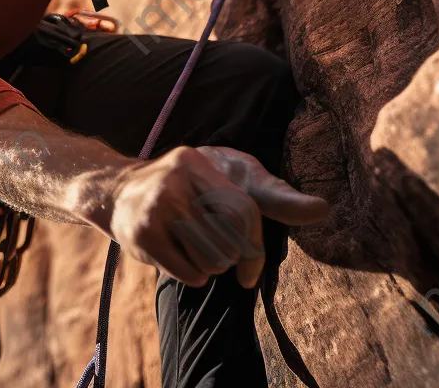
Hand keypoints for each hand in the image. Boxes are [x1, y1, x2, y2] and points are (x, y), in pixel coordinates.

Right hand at [107, 146, 328, 288]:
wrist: (115, 191)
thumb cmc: (186, 186)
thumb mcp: (227, 177)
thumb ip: (274, 195)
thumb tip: (323, 209)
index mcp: (198, 162)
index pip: (244, 209)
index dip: (255, 247)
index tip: (251, 273)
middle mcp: (177, 178)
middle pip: (230, 241)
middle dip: (228, 256)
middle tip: (210, 246)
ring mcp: (157, 206)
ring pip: (213, 260)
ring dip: (209, 267)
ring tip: (192, 247)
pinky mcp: (142, 234)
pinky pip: (190, 273)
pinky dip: (192, 276)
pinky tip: (177, 257)